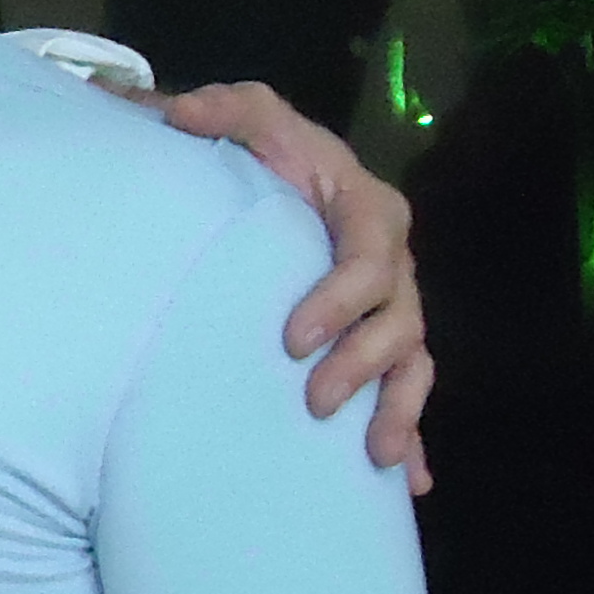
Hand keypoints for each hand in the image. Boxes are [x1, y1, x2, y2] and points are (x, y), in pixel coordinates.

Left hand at [154, 81, 432, 487]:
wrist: (272, 185)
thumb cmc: (264, 155)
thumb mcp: (248, 119)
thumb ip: (224, 110)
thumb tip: (180, 111)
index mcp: (366, 210)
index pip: (368, 257)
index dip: (340, 299)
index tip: (293, 337)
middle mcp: (391, 264)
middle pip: (399, 320)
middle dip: (363, 365)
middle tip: (315, 401)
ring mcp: (393, 310)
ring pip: (414, 363)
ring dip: (399, 409)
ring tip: (376, 455)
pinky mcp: (383, 346)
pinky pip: (409, 394)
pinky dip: (414, 435)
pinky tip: (411, 482)